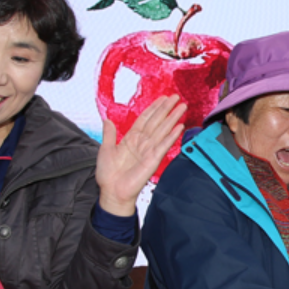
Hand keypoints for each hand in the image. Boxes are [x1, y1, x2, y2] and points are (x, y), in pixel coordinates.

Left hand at [96, 95, 184, 216]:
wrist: (112, 192)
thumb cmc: (108, 174)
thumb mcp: (105, 149)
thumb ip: (109, 134)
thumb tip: (107, 120)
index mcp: (131, 139)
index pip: (145, 119)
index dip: (154, 108)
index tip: (163, 98)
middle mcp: (142, 142)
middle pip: (157, 121)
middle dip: (167, 109)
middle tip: (177, 97)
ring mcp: (149, 150)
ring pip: (162, 130)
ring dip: (173, 118)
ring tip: (182, 107)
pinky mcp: (153, 159)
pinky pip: (164, 145)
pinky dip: (171, 136)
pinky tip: (179, 126)